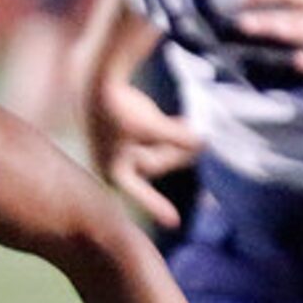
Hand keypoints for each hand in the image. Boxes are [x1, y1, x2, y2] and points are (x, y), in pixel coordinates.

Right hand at [83, 75, 203, 228]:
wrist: (100, 80)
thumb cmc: (119, 109)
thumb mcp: (152, 127)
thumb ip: (179, 138)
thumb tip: (202, 142)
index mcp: (114, 171)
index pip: (140, 193)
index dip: (156, 206)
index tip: (174, 222)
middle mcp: (118, 162)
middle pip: (155, 165)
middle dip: (176, 154)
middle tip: (201, 143)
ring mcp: (124, 147)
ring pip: (158, 151)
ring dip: (177, 141)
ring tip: (193, 129)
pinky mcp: (130, 131)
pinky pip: (156, 137)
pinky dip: (172, 131)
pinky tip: (186, 120)